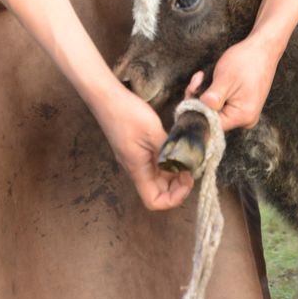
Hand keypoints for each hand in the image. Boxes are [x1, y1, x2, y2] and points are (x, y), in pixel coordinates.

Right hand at [95, 86, 194, 210]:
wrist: (107, 97)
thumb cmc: (126, 114)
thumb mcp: (152, 131)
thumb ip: (169, 150)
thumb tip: (187, 162)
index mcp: (137, 170)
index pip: (154, 201)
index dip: (174, 198)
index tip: (186, 178)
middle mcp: (136, 169)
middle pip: (159, 191)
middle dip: (178, 185)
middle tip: (191, 167)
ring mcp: (136, 158)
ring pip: (158, 176)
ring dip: (174, 172)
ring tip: (186, 156)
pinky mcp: (137, 148)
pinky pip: (155, 162)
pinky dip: (168, 160)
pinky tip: (176, 146)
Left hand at [189, 34, 277, 130]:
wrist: (263, 48)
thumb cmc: (245, 61)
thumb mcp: (225, 78)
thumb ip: (212, 98)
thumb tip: (198, 112)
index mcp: (242, 116)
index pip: (211, 123)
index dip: (197, 109)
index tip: (192, 90)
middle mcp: (245, 119)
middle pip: (212, 117)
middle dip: (200, 98)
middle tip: (198, 78)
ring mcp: (244, 112)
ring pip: (215, 110)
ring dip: (205, 93)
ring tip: (203, 76)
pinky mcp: (242, 105)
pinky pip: (222, 104)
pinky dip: (213, 92)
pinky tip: (213, 78)